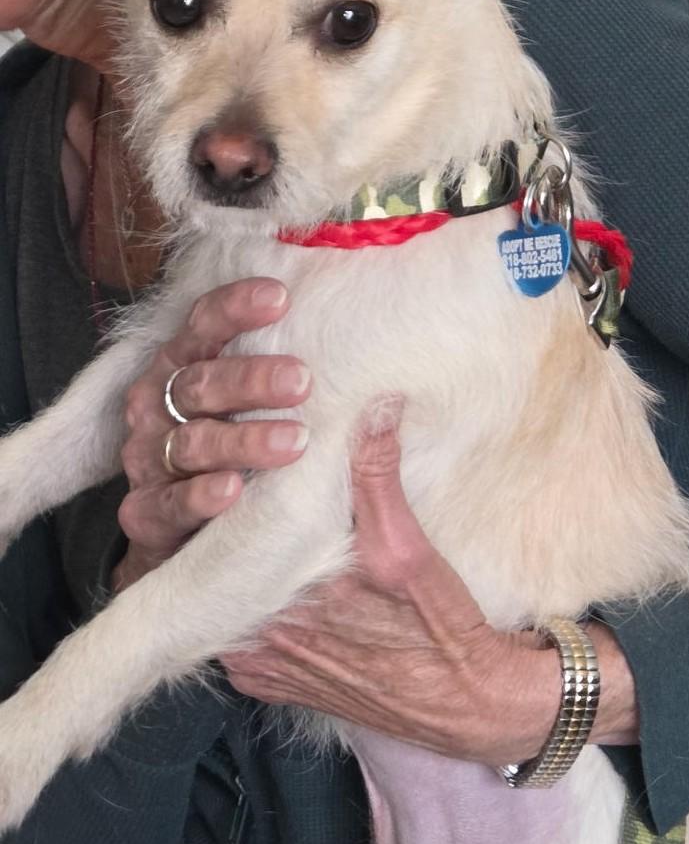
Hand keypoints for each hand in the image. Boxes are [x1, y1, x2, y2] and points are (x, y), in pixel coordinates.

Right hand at [113, 278, 310, 591]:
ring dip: (242, 439)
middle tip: (303, 382)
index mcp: (187, 367)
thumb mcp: (275, 419)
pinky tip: (233, 490)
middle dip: (250, 378)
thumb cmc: (248, 462)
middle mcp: (159, 406)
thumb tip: (385, 387)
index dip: (235, 308)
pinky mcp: (146, 515)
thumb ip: (308, 398)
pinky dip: (201, 495)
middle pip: (200, 382)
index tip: (281, 298)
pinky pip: (171, 503)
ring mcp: (149, 460)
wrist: (198, 546)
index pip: (203, 325)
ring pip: (193, 441)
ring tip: (294, 442)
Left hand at [224, 409, 638, 763]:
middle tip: (236, 479)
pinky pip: (234, 632)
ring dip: (229, 564)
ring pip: (218, 598)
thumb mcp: (408, 547)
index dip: (220, 492)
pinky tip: (264, 574)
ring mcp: (258, 666)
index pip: (219, 535)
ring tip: (248, 520)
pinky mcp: (268, 682)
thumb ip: (378, 477)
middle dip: (221, 525)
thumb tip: (375, 407)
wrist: (464, 703)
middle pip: (211, 567)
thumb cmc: (437, 627)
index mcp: (280, 601)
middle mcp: (257, 639)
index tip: (233, 457)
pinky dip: (241, 602)